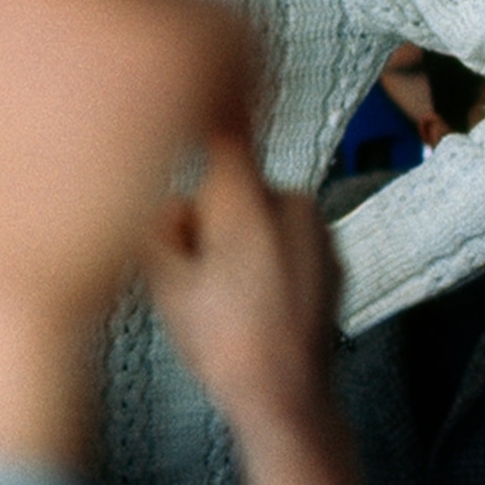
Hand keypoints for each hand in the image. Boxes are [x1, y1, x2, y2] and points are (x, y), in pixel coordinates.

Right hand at [138, 137, 381, 484]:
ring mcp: (318, 231)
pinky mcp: (332, 257)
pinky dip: (267, 256)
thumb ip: (152, 225)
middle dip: (206, 214)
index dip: (200, 108)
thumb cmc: (224, 345)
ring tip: (225, 295)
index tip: (187, 85)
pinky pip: (285, 238)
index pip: (222, 129)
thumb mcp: (164, 284)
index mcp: (247, 200)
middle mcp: (291, 202)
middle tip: (191, 270)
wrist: (287, 399)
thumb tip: (151, 197)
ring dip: (237, 237)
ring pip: (258, 212)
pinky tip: (255, 302)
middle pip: (231, 184)